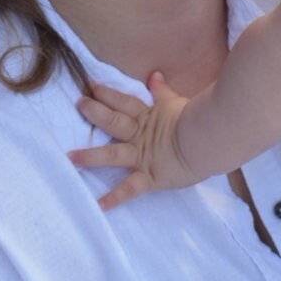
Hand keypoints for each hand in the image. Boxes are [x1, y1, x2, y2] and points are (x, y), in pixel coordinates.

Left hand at [69, 72, 199, 210]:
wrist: (210, 139)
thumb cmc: (200, 120)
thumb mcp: (178, 103)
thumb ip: (163, 92)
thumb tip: (155, 75)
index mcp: (149, 117)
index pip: (125, 103)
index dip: (109, 94)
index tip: (92, 86)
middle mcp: (141, 136)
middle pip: (114, 121)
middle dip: (95, 112)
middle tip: (79, 103)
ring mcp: (143, 157)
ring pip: (113, 154)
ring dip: (91, 156)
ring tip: (71, 157)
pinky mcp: (150, 177)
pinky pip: (130, 189)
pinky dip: (116, 198)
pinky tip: (100, 205)